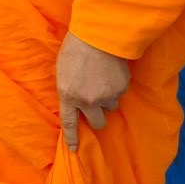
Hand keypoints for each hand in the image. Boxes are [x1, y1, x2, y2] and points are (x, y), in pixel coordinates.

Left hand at [56, 30, 129, 151]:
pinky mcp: (121, 88)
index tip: (74, 149)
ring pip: (110, 106)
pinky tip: (111, 70)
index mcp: (68, 95)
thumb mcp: (63, 70)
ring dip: (107, 97)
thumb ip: (69, 89)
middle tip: (96, 103)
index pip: (69, 124)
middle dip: (97, 116)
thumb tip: (75, 101)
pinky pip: (120, 92)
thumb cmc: (75, 48)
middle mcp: (88, 101)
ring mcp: (106, 96)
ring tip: (102, 77)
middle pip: (97, 122)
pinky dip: (116, 85)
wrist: (98, 35)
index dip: (72, 138)